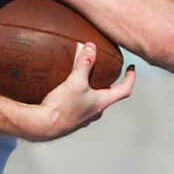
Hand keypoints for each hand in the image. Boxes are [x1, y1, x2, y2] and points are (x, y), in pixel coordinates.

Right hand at [21, 43, 136, 139]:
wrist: (42, 126)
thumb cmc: (61, 108)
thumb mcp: (75, 82)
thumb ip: (84, 63)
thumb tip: (91, 47)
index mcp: (101, 103)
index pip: (125, 90)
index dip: (130, 78)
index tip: (131, 68)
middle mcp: (95, 111)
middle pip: (108, 95)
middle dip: (108, 82)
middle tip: (105, 70)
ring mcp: (83, 117)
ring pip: (93, 100)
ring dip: (92, 89)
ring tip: (84, 78)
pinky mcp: (70, 118)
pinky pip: (79, 104)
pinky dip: (78, 95)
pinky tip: (67, 89)